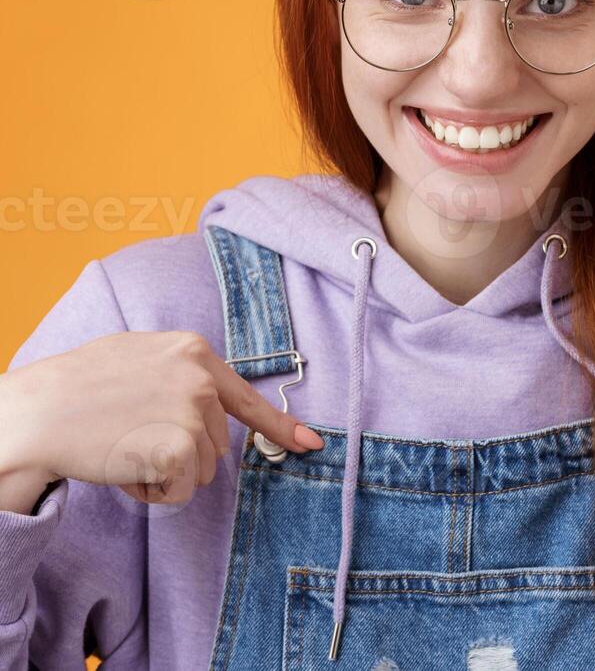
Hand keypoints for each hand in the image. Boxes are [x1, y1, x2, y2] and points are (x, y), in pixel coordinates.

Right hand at [0, 331, 322, 510]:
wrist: (35, 412)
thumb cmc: (73, 389)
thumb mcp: (135, 358)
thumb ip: (176, 373)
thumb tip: (211, 400)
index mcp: (193, 352)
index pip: (246, 397)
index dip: (279, 426)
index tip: (310, 444)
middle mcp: (202, 378)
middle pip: (217, 442)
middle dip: (179, 453)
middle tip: (128, 438)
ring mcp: (194, 410)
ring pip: (204, 469)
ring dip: (165, 472)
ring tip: (122, 449)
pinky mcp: (181, 446)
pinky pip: (185, 489)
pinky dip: (155, 491)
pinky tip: (123, 468)